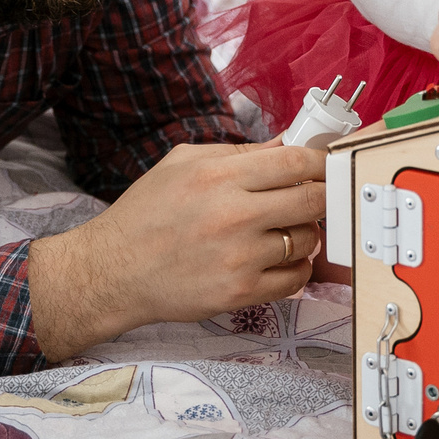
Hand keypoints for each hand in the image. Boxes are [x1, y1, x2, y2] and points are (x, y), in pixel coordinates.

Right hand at [26, 142, 324, 358]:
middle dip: (321, 197)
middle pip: (312, 200)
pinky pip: (295, 279)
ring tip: (284, 231)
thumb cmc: (145, 214)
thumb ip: (237, 153)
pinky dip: (296, 269)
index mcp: (219, 176)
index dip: (321, 161)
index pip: (296, 162)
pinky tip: (279, 260)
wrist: (112, 271)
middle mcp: (233, 215)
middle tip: (314, 198)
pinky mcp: (239, 293)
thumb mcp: (182, 163)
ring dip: (306, 235)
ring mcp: (239, 257)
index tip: (327, 165)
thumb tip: (285, 145)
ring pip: (307, 241)